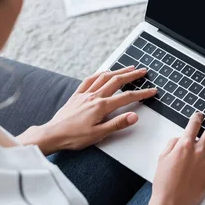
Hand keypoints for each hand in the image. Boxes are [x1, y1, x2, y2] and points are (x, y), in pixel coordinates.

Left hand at [18, 66, 156, 154]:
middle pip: (116, 81)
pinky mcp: (76, 95)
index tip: (152, 91)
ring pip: (104, 77)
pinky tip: (103, 73)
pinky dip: (99, 74)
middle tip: (142, 71)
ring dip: (117, 71)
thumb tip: (134, 117)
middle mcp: (94, 96)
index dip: (141, 94)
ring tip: (128, 68)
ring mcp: (84, 94)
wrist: (52, 135)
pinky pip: (89, 80)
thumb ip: (118, 124)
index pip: (126, 97)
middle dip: (131, 75)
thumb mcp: (99, 134)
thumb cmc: (74, 137)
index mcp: (101, 106)